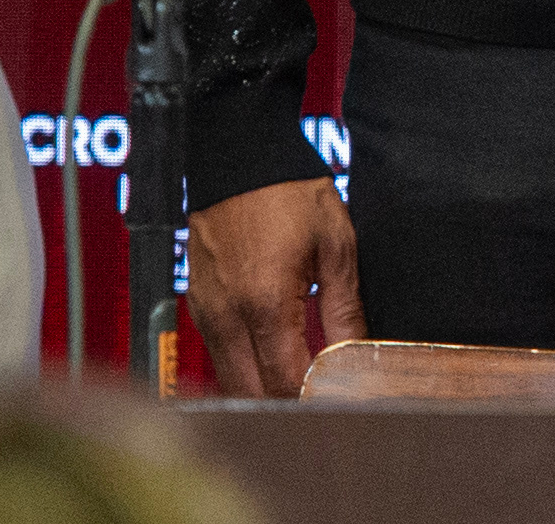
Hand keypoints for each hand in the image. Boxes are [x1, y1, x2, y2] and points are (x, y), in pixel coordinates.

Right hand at [184, 177, 365, 398]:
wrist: (239, 154)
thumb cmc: (286, 190)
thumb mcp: (334, 244)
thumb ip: (344, 308)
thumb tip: (357, 354)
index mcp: (264, 303)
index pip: (285, 381)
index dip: (313, 397)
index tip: (337, 397)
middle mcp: (227, 315)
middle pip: (251, 391)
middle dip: (285, 400)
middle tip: (318, 394)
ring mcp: (206, 311)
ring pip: (229, 377)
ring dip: (260, 386)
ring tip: (298, 376)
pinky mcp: (197, 303)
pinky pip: (218, 352)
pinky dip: (243, 363)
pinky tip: (271, 351)